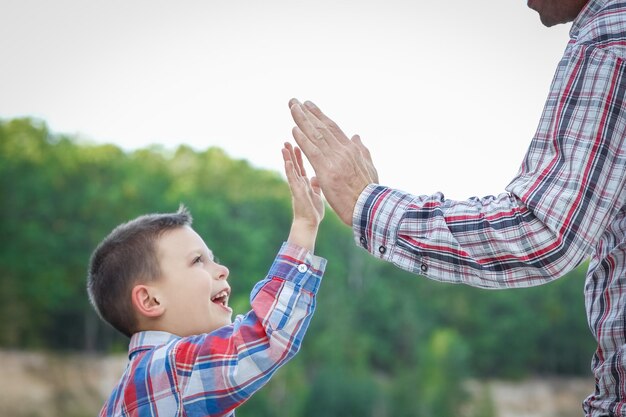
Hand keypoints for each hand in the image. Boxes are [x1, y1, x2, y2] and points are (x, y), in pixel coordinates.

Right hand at [282, 142, 323, 250]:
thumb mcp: (317, 195)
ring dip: (287, 158)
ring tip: (284, 146)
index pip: (302, 166)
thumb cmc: (313, 213)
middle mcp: (299, 183)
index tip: (298, 143)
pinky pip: (292, 179)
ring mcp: (297, 187)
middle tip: (287, 140)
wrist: (309, 224)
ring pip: (291, 169)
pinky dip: (289, 170)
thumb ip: (316, 186)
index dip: (300, 156)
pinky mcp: (296, 192)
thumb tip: (315, 177)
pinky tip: (287, 161)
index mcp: (305, 184)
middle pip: (295, 165)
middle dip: (292, 153)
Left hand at [288, 98, 378, 225]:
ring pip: (316, 135)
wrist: (370, 207)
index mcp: (351, 149)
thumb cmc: (370, 191)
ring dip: (302, 120)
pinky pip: (312, 152)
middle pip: (321, 127)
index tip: (308, 105)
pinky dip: (303, 139)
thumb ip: (362, 150)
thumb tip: (356, 136)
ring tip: (292, 107)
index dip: (319, 115)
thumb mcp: (369, 166)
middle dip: (306, 113)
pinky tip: (294, 130)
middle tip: (294, 101)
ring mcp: (335, 160)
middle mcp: (343, 151)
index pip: (332, 128)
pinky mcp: (327, 171)